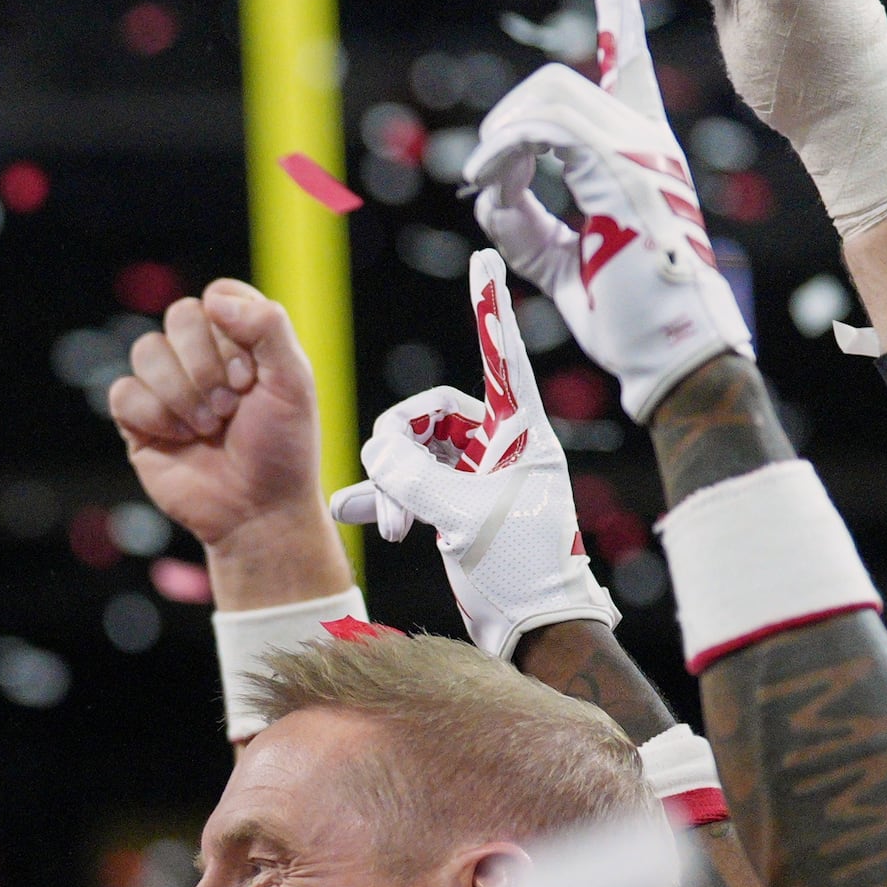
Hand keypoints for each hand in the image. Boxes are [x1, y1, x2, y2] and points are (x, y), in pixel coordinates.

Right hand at [109, 280, 330, 552]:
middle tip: (230, 407)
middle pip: (179, 316)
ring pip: (147, 350)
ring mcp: (166, 386)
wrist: (256, 510)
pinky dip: (154, 415)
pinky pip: (123, 392)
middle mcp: (200, 356)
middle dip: (206, 365)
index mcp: (240, 339)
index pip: (217, 296)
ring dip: (182, 394)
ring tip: (207, 427)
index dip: (230, 331)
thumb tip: (213, 301)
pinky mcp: (137, 419)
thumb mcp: (294, 381)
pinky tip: (179, 438)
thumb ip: (267, 326)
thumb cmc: (282, 448)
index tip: (251, 377)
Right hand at [328, 249, 614, 660]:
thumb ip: (414, 477)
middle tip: (398, 502)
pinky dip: (382, 497)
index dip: (487, 308)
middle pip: (427, 415)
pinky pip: (406, 484)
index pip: (501, 355)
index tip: (484, 258)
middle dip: (398, 455)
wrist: (533, 628)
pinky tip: (354, 513)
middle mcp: (499, 445)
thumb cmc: (520, 570)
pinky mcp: (453, 505)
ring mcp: (474, 475)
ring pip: (409, 453)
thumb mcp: (464, 517)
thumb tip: (376, 451)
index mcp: (520, 433)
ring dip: (388, 484)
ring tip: (389, 524)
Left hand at [467, 0, 750, 420]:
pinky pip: (547, 133)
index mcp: (639, 155)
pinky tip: (489, 186)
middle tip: (481, 174)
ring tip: (485, 186)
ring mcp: (640, 155)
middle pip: (561, 84)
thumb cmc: (626, 315)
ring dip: (500, 139)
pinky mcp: (623, 176)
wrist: (670, 357)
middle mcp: (646, 143)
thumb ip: (525, 220)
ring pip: (550, 100)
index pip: (629, 65)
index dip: (619, 10)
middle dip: (506, 118)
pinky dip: (505, 154)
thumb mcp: (560, 260)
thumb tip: (487, 190)